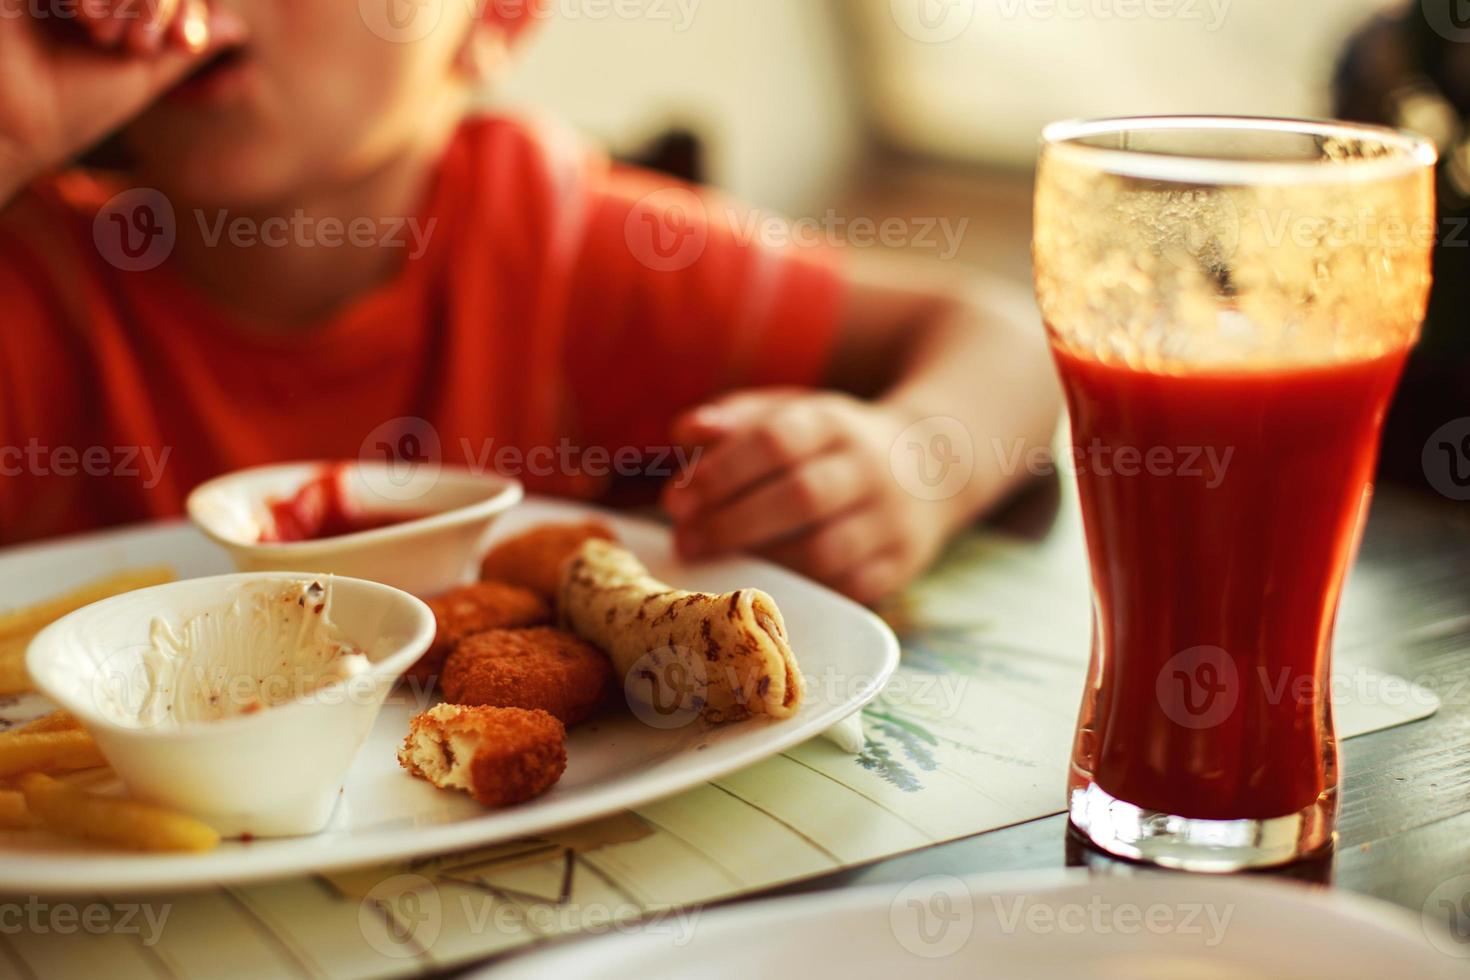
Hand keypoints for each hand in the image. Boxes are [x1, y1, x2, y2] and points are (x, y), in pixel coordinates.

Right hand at [0, 0, 243, 193]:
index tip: (185, 42)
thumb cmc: (71, 108)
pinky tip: (85, 17)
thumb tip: (236, 25)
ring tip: (105, 38)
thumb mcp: (142, 75)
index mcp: (106, 0)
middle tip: (138, 45)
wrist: (11, 127)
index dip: (183, 5)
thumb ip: (183, 47)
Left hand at [663, 389, 954, 604]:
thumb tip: (683, 433)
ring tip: (716, 567)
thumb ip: (736, 419)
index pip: (776, 441)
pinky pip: (847, 588)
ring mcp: (890, 520)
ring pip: (826, 551)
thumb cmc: (833, 442)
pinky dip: (800, 591)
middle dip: (732, 523)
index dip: (721, 473)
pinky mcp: (900, 565)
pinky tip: (762, 586)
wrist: (933, 463)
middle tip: (685, 542)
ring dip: (762, 563)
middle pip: (801, 496)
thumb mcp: (792, 412)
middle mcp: (869, 469)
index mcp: (835, 422)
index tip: (676, 501)